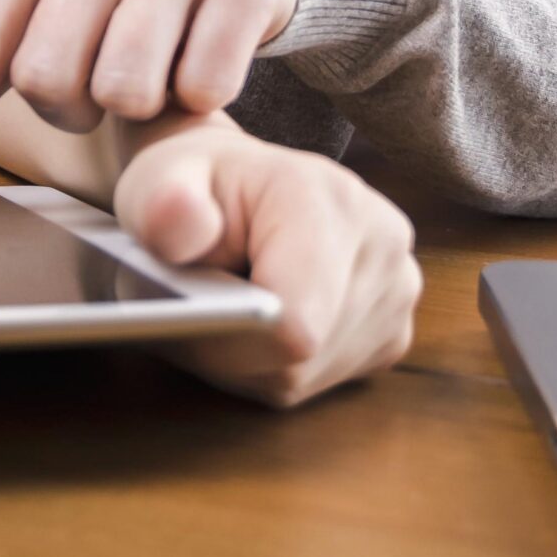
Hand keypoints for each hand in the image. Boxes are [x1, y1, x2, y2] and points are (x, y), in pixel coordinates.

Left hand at [117, 116, 420, 406]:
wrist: (232, 183)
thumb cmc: (190, 185)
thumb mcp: (158, 180)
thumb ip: (162, 203)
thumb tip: (182, 224)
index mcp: (331, 199)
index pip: (295, 327)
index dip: (231, 342)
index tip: (192, 319)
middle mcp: (383, 242)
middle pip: (300, 357)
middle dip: (236, 349)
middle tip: (202, 304)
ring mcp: (398, 288)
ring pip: (310, 373)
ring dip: (255, 358)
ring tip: (230, 304)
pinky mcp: (394, 327)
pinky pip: (323, 375)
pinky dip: (278, 362)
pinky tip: (260, 320)